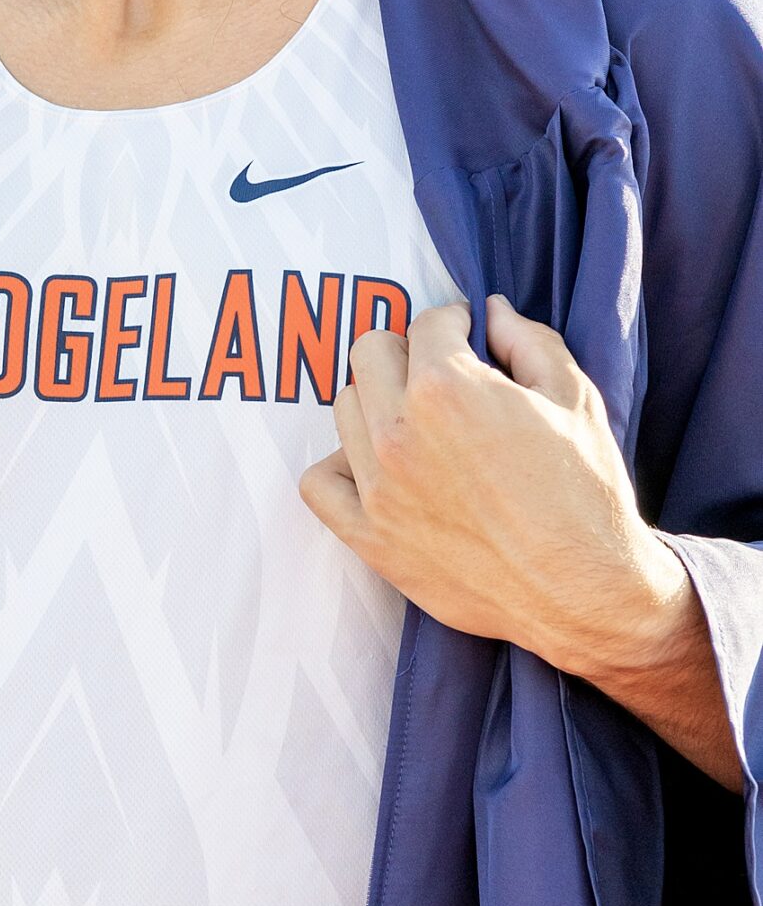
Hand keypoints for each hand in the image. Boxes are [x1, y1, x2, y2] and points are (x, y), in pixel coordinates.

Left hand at [299, 295, 687, 678]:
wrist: (586, 593)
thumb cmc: (588, 495)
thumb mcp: (575, 399)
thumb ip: (527, 339)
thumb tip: (491, 311)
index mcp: (448, 387)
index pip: (427, 323)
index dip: (456, 325)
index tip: (469, 339)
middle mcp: (400, 431)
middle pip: (371, 351)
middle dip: (408, 352)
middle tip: (443, 376)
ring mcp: (378, 486)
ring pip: (345, 407)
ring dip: (377, 402)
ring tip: (418, 423)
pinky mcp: (370, 537)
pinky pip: (319, 484)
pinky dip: (339, 468)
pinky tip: (374, 467)